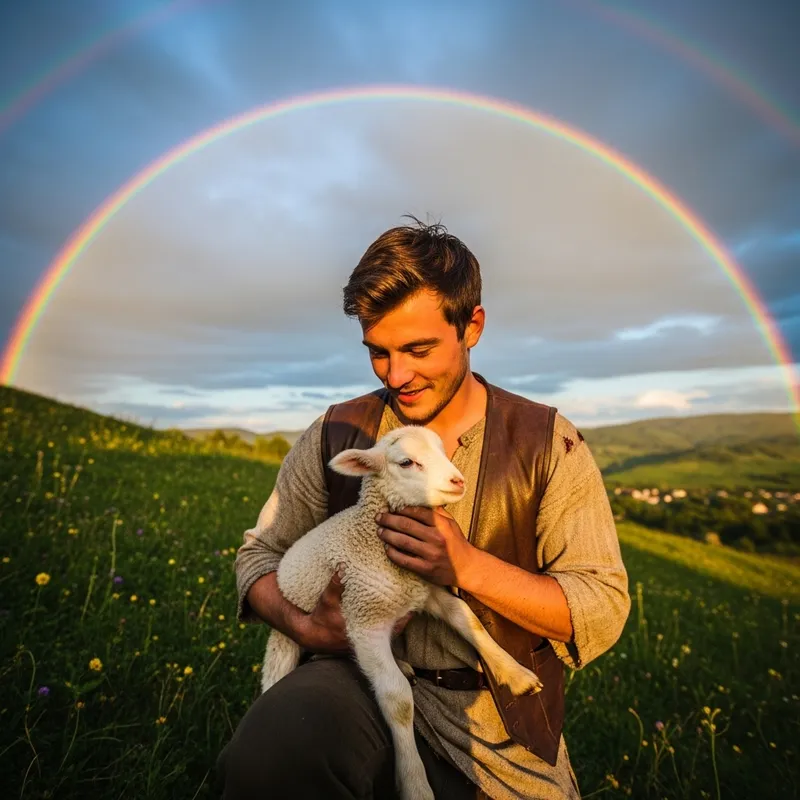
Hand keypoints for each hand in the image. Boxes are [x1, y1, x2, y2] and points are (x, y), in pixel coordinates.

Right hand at [297, 566, 412, 653]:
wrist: (310, 635)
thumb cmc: (320, 618)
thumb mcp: (326, 600)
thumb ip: (335, 584)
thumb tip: (341, 566)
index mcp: (362, 629)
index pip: (390, 625)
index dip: (402, 616)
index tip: (411, 604)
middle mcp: (365, 638)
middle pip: (393, 629)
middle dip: (403, 617)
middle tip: (413, 603)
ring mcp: (364, 640)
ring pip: (387, 632)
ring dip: (395, 621)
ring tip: (406, 607)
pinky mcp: (361, 639)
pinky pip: (379, 632)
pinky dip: (385, 624)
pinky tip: (390, 613)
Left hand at [375, 507, 476, 586]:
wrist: (467, 568)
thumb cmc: (456, 543)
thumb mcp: (450, 523)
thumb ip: (436, 512)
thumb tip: (418, 500)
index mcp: (442, 524)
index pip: (417, 512)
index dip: (401, 509)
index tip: (391, 507)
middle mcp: (436, 538)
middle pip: (406, 525)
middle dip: (389, 519)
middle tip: (378, 517)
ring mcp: (430, 554)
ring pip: (403, 541)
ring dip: (387, 535)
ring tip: (379, 530)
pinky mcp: (426, 569)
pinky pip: (404, 560)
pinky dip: (392, 553)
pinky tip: (387, 547)